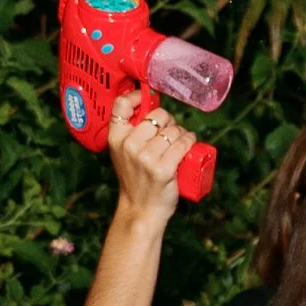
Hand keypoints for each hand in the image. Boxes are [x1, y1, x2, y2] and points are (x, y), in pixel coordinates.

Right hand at [106, 90, 195, 223]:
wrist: (141, 210)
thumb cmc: (136, 179)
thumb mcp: (123, 153)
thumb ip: (130, 133)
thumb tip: (148, 106)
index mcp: (116, 138)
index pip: (121, 105)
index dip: (138, 96)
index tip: (149, 98)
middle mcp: (129, 145)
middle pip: (157, 115)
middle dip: (169, 120)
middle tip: (170, 132)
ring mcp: (146, 157)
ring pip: (173, 130)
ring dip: (182, 132)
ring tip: (180, 141)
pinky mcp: (163, 169)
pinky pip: (183, 144)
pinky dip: (190, 140)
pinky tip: (190, 142)